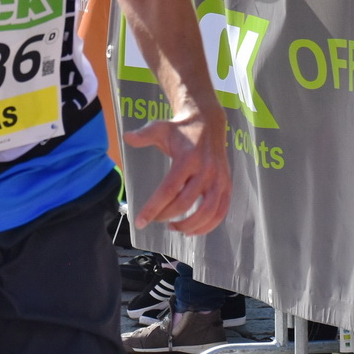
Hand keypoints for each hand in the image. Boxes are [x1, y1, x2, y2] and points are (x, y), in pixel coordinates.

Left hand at [124, 107, 230, 235]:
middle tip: (155, 220)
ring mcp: (219, 179)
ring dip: (188, 225)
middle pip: (184, 203)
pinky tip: (191, 231)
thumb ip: (144, 135)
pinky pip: (220, 212)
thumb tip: (126, 137)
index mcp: (187, 158)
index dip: (153, 208)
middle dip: (166, 216)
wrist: (209, 122)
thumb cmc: (180, 130)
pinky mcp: (226, 185)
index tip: (140, 222)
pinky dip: (207, 226)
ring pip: (206, 212)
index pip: (168, 189)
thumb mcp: (161, 128)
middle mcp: (206, 169)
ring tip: (172, 227)